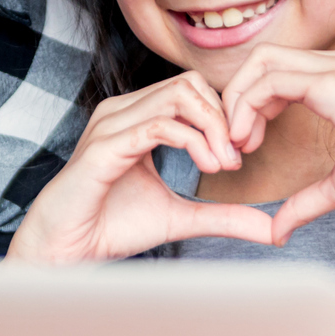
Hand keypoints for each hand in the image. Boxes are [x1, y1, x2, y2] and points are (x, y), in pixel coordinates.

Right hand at [5, 72, 273, 263]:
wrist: (64, 251)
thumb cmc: (112, 228)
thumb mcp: (182, 218)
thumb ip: (223, 216)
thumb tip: (270, 228)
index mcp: (136, 118)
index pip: (192, 90)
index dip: (223, 116)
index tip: (239, 156)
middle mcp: (122, 112)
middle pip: (190, 83)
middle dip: (222, 117)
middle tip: (235, 158)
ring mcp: (111, 124)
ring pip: (178, 96)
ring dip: (212, 127)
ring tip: (223, 164)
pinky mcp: (104, 146)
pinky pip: (158, 126)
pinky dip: (193, 142)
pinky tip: (207, 166)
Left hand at [221, 45, 334, 269]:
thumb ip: (306, 199)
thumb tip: (277, 229)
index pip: (282, 68)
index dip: (254, 102)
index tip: (246, 143)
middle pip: (266, 58)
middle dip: (238, 96)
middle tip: (234, 142)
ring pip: (263, 63)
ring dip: (238, 102)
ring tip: (238, 144)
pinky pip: (272, 81)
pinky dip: (248, 107)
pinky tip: (247, 140)